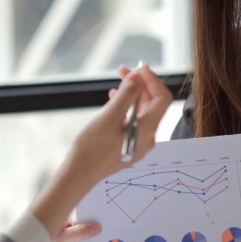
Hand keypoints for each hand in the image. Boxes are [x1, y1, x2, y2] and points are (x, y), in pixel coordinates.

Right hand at [69, 62, 172, 183]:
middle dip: (140, 84)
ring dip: (132, 94)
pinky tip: (114, 100)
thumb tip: (138, 77)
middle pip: (153, 104)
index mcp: (147, 130)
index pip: (161, 98)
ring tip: (117, 82)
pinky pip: (134, 121)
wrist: (79, 173)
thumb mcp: (109, 115)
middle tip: (123, 70)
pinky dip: (126, 107)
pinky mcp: (128, 145)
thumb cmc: (92, 147)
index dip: (152, 79)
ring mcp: (139, 143)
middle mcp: (148, 137)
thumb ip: (127, 94)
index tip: (138, 67)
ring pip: (142, 112)